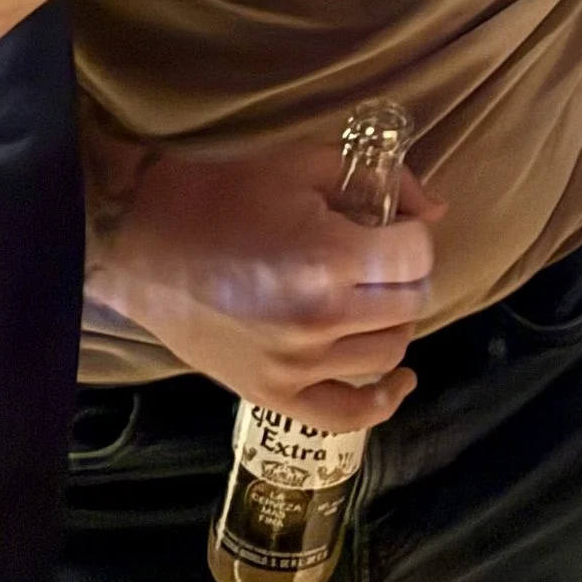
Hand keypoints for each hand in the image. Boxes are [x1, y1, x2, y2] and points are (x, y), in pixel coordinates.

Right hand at [88, 123, 441, 423]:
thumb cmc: (227, 192)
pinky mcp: (269, 394)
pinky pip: (346, 415)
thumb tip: (436, 209)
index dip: (412, 235)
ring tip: (369, 299)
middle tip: (379, 260)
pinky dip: (382, 402)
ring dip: (391, 321)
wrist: (145, 238)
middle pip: (409, 304)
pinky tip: (399, 381)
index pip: (418, 256)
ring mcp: (295, 364)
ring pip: (388, 352)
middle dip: (405, 275)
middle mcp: (319, 318)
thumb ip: (385, 181)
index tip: (391, 228)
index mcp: (330, 257)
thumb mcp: (309, 166)